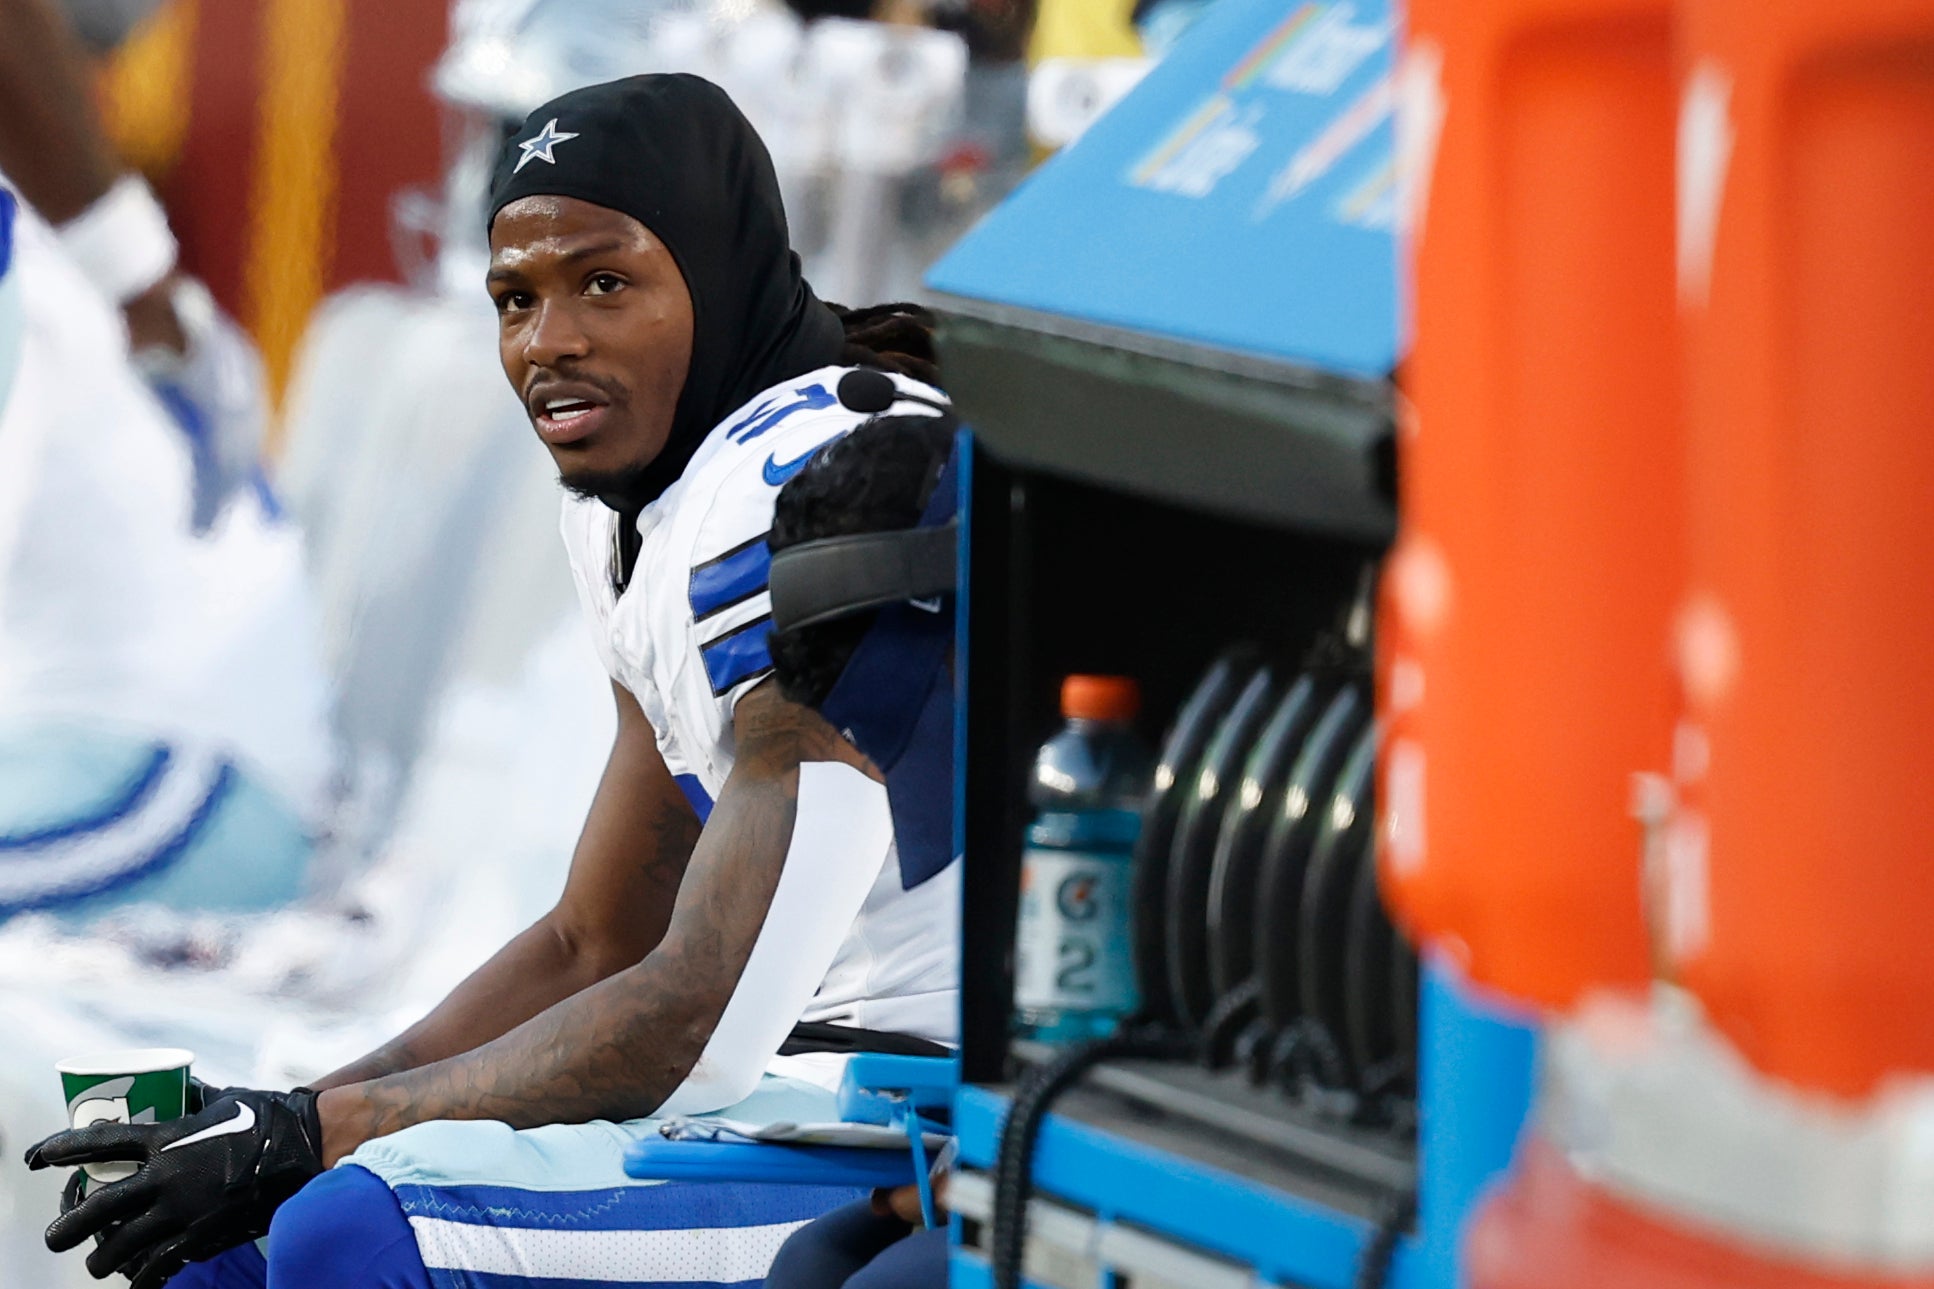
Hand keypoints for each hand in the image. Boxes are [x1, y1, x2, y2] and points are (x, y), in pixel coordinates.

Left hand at [25, 1087, 323, 1286]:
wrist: (307, 1145)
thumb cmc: (270, 1114)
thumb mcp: (226, 1098)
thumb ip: (198, 1099)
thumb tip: (187, 1084)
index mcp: (167, 1137)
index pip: (101, 1143)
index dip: (62, 1149)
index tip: (36, 1158)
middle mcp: (166, 1175)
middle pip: (99, 1206)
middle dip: (68, 1226)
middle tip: (54, 1239)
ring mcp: (182, 1209)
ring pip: (122, 1244)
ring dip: (102, 1259)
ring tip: (96, 1265)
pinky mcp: (202, 1235)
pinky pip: (159, 1267)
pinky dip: (143, 1282)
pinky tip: (135, 1288)